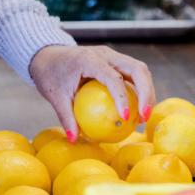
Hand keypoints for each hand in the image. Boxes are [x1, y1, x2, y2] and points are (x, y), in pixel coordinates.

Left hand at [29, 45, 155, 141]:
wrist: (47, 54)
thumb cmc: (50, 74)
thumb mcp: (54, 96)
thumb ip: (66, 117)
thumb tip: (74, 140)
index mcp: (90, 59)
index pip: (113, 77)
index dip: (122, 96)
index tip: (125, 117)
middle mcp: (105, 54)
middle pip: (137, 69)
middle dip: (147, 93)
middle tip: (144, 117)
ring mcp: (112, 56)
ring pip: (139, 70)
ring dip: (147, 92)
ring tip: (143, 117)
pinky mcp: (115, 61)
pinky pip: (132, 74)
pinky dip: (138, 91)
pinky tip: (135, 112)